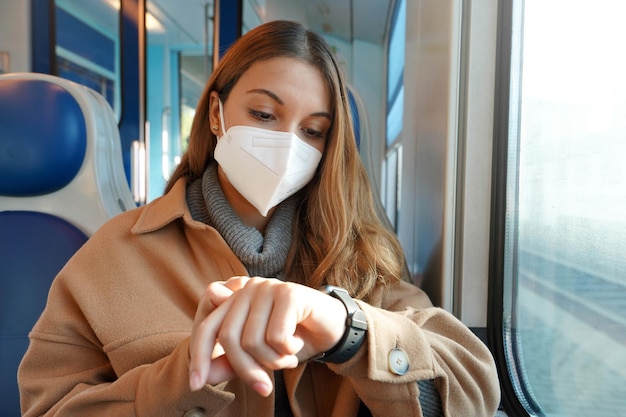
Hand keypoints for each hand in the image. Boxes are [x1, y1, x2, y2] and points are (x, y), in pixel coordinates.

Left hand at [188, 277, 347, 395]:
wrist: (332, 329)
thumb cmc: (292, 340)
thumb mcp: (258, 356)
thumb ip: (230, 363)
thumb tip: (203, 377)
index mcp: (235, 300)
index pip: (207, 328)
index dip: (199, 356)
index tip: (195, 384)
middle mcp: (247, 288)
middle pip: (230, 339)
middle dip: (246, 370)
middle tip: (264, 386)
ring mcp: (267, 287)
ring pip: (253, 341)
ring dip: (273, 361)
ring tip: (287, 357)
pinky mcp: (288, 293)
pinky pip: (276, 336)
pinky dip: (288, 350)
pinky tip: (297, 343)